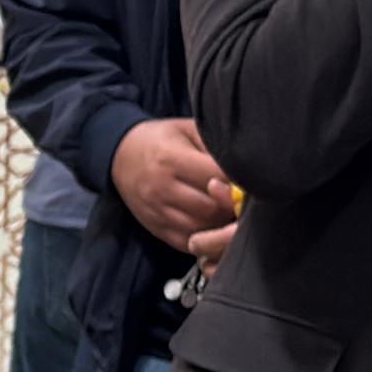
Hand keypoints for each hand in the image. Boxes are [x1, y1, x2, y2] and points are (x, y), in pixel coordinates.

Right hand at [109, 115, 243, 254]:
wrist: (121, 155)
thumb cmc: (162, 140)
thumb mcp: (187, 130)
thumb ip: (214, 145)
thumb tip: (245, 166)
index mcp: (171, 159)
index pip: (217, 177)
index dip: (238, 181)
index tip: (250, 180)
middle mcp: (161, 188)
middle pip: (211, 208)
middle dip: (232, 206)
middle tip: (246, 201)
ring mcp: (157, 211)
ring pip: (201, 228)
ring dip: (221, 224)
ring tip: (232, 213)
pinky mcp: (155, 228)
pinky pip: (187, 242)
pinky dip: (205, 238)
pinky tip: (214, 226)